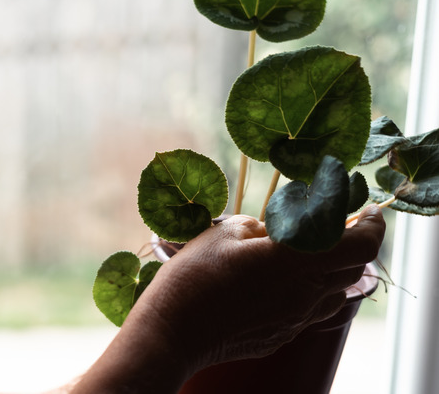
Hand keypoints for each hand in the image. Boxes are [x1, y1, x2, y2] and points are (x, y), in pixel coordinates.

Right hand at [72, 205, 383, 393]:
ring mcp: (294, 320)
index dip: (372, 225)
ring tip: (309, 255)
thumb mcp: (222, 234)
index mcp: (292, 261)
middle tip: (337, 226)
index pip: (360, 245)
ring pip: (335, 292)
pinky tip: (281, 283)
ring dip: (333, 270)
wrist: (172, 332)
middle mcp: (303, 294)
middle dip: (353, 244)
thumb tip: (270, 230)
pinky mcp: (281, 336)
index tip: (367, 210)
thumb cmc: (193, 278)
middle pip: (353, 268)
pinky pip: (311, 312)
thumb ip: (257, 227)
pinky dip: (310, 292)